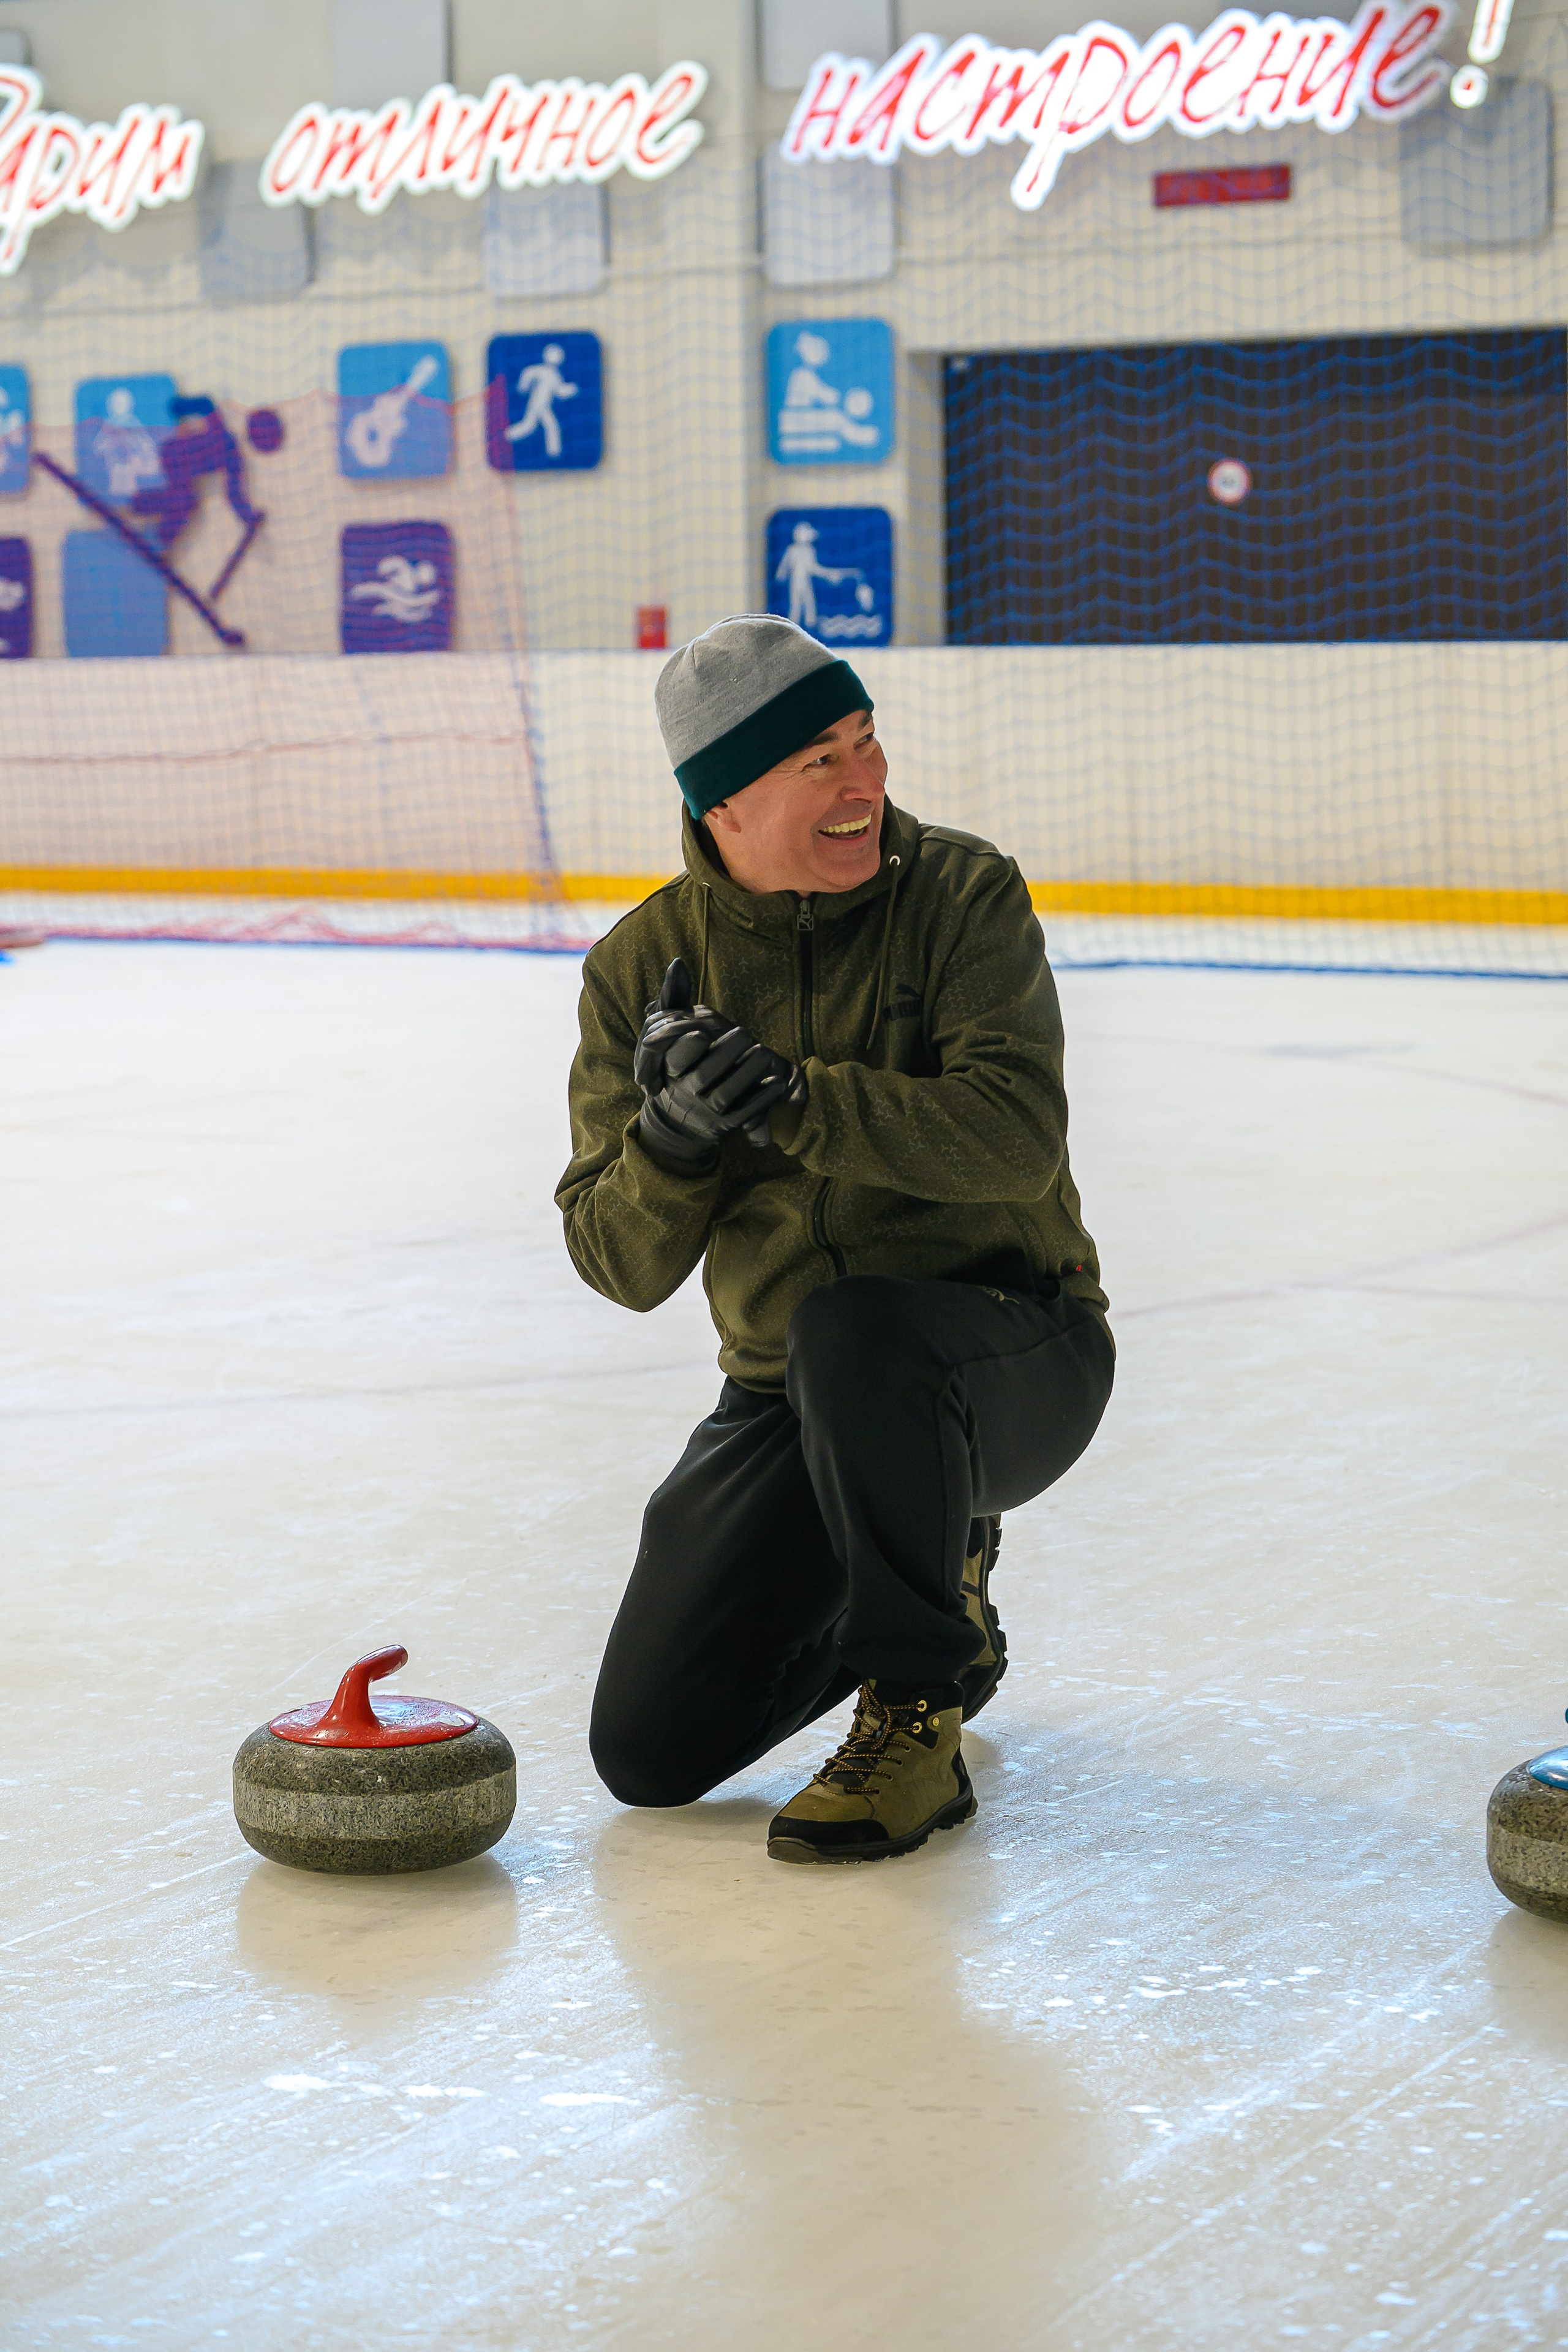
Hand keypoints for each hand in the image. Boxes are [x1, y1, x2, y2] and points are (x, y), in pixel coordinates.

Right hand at [635, 960, 804, 1172]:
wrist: (681, 1120)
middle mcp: (685, 1092)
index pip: (674, 1058)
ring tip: (763, 1052)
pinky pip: (747, 1113)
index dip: (686, 1047)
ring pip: (725, 1094)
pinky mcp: (728, 1124)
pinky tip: (779, 1082)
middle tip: (745, 1032)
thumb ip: (676, 997)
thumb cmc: (682, 1061)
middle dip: (724, 1054)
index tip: (701, 1034)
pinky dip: (763, 1098)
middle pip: (703, 1077)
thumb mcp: (674, 1031)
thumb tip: (678, 962)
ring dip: (746, 1073)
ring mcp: (706, 1111)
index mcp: (670, 1069)